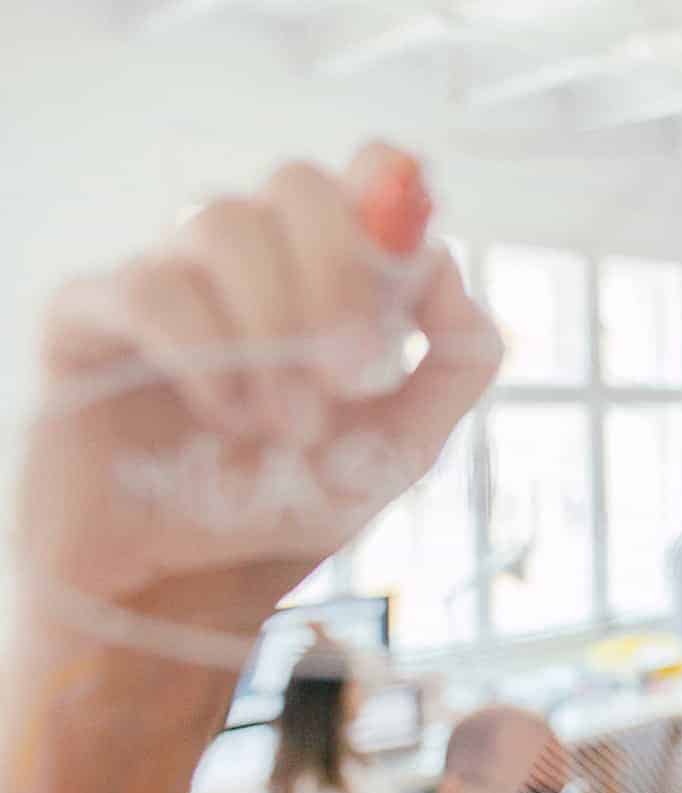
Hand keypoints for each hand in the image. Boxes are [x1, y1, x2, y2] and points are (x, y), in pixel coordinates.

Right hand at [18, 142, 501, 641]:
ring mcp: (167, 280)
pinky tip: (227, 417)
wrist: (189, 590)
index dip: (394, 198)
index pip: (364, 174)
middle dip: (339, 278)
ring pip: (223, 223)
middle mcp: (247, 262)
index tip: (409, 278)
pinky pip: (151, 290)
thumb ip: (453, 364)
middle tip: (352, 378)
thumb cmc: (287, 506)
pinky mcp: (90, 319)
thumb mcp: (402, 445)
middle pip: (297, 183)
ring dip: (275, 331)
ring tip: (288, 428)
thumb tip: (450, 272)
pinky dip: (206, 355)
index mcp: (323, 276)